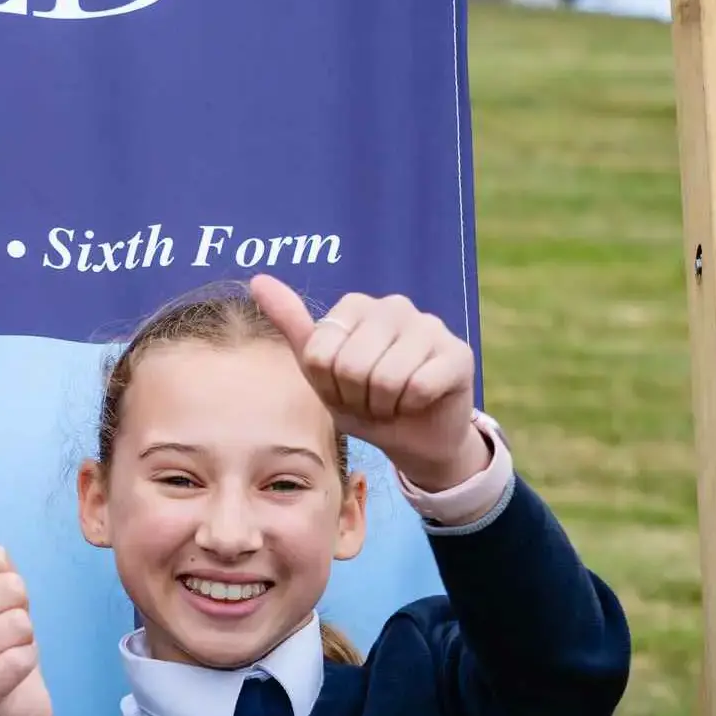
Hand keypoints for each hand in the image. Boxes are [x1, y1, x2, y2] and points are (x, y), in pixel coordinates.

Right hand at [0, 498, 55, 715]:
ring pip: (17, 624)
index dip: (8, 577)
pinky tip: (10, 675)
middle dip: (21, 609)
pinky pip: (19, 660)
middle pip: (9, 588)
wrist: (12, 700)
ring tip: (7, 652)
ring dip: (25, 639)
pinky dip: (27, 663)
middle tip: (4, 630)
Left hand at [251, 274, 487, 491]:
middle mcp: (394, 305)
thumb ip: (292, 324)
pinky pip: (418, 387)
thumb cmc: (362, 399)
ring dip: (383, 405)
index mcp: (356, 305)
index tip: (342, 388)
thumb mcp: (319, 370)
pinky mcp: (458, 353)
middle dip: (355, 397)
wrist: (412, 436)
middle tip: (370, 398)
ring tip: (392, 401)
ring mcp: (430, 325)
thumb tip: (257, 279)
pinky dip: (411, 406)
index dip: (327, 385)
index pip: (318, 354)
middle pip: (350, 366)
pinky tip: (419, 402)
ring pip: (385, 378)